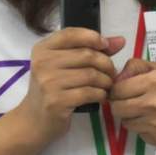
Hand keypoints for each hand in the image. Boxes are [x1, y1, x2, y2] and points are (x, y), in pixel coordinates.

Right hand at [13, 28, 124, 146]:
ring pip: (90, 75)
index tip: (105, 46)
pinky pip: (89, 93)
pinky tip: (100, 96)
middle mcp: (42, 63)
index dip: (92, 37)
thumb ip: (90, 49)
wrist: (35, 120)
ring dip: (105, 81)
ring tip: (107, 85)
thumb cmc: (53, 89)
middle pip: (86, 55)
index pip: (71, 34)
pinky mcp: (56, 101)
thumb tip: (120, 40)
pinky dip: (100, 94)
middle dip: (106, 63)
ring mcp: (48, 83)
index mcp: (42, 49)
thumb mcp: (65, 65)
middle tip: (111, 72)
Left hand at [107, 59, 155, 153]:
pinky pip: (141, 135)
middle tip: (130, 102)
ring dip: (132, 117)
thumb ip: (141, 68)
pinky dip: (145, 129)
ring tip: (147, 112)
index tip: (123, 90)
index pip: (117, 89)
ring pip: (127, 123)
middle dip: (120, 104)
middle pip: (117, 108)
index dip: (117, 89)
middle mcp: (152, 104)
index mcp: (155, 82)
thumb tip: (120, 75)